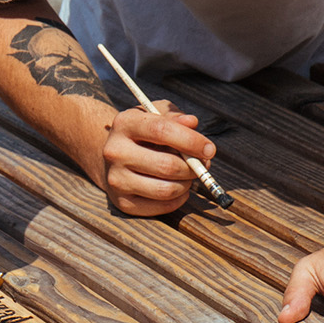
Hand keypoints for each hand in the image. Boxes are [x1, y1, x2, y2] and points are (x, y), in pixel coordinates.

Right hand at [99, 103, 215, 216]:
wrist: (113, 156)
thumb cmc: (143, 133)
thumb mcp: (156, 115)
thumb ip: (175, 117)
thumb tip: (192, 123)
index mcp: (124, 124)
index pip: (162, 131)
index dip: (191, 141)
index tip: (209, 149)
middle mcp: (115, 152)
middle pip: (167, 165)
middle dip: (193, 168)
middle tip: (202, 165)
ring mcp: (116, 179)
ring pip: (165, 190)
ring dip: (186, 185)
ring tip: (188, 176)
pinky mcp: (122, 202)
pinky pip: (161, 207)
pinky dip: (178, 200)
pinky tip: (178, 188)